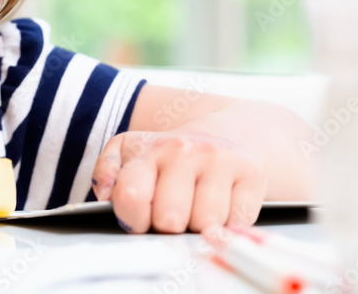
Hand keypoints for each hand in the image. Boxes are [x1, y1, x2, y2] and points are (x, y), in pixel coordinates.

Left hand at [90, 128, 266, 233]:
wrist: (228, 132)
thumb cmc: (174, 155)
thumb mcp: (133, 151)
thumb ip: (108, 170)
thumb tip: (105, 193)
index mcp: (150, 149)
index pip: (131, 196)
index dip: (133, 219)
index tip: (141, 219)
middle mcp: (185, 149)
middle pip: (169, 219)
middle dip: (169, 226)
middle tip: (174, 214)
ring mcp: (220, 159)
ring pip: (205, 224)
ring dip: (201, 226)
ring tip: (199, 208)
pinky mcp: (252, 172)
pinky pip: (236, 223)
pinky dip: (228, 225)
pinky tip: (223, 207)